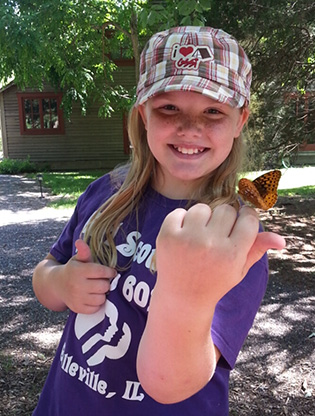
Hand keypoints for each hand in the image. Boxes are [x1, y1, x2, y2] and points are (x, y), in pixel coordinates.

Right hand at [55, 239, 116, 313]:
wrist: (57, 284)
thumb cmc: (73, 270)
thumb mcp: (78, 259)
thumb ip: (83, 251)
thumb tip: (80, 241)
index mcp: (78, 271)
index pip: (102, 272)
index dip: (110, 272)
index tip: (111, 272)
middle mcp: (77, 285)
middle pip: (104, 286)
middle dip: (106, 283)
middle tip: (103, 280)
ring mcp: (77, 298)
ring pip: (101, 298)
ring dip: (102, 294)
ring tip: (98, 289)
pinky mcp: (77, 308)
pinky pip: (95, 308)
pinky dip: (97, 303)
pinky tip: (93, 297)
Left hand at [155, 204, 284, 306]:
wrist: (182, 298)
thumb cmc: (214, 281)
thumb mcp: (239, 270)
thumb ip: (257, 250)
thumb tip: (281, 239)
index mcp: (233, 254)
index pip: (248, 217)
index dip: (245, 218)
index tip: (239, 224)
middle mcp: (211, 245)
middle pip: (226, 209)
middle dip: (223, 219)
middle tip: (216, 236)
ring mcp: (187, 239)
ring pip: (202, 208)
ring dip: (202, 218)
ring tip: (199, 236)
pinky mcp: (167, 236)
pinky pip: (178, 212)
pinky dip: (181, 221)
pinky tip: (182, 237)